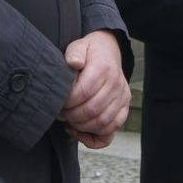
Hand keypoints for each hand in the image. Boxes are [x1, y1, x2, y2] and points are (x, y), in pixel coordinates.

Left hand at [59, 30, 130, 147]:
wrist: (109, 52)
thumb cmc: (90, 53)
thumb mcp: (79, 46)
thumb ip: (74, 53)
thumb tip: (74, 63)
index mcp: (104, 68)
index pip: (84, 92)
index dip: (68, 101)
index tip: (58, 102)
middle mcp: (116, 84)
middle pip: (92, 110)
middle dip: (72, 116)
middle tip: (61, 113)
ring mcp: (122, 98)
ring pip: (102, 123)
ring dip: (81, 127)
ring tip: (69, 120)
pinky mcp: (124, 109)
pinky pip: (111, 131)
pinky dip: (94, 137)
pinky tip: (80, 131)